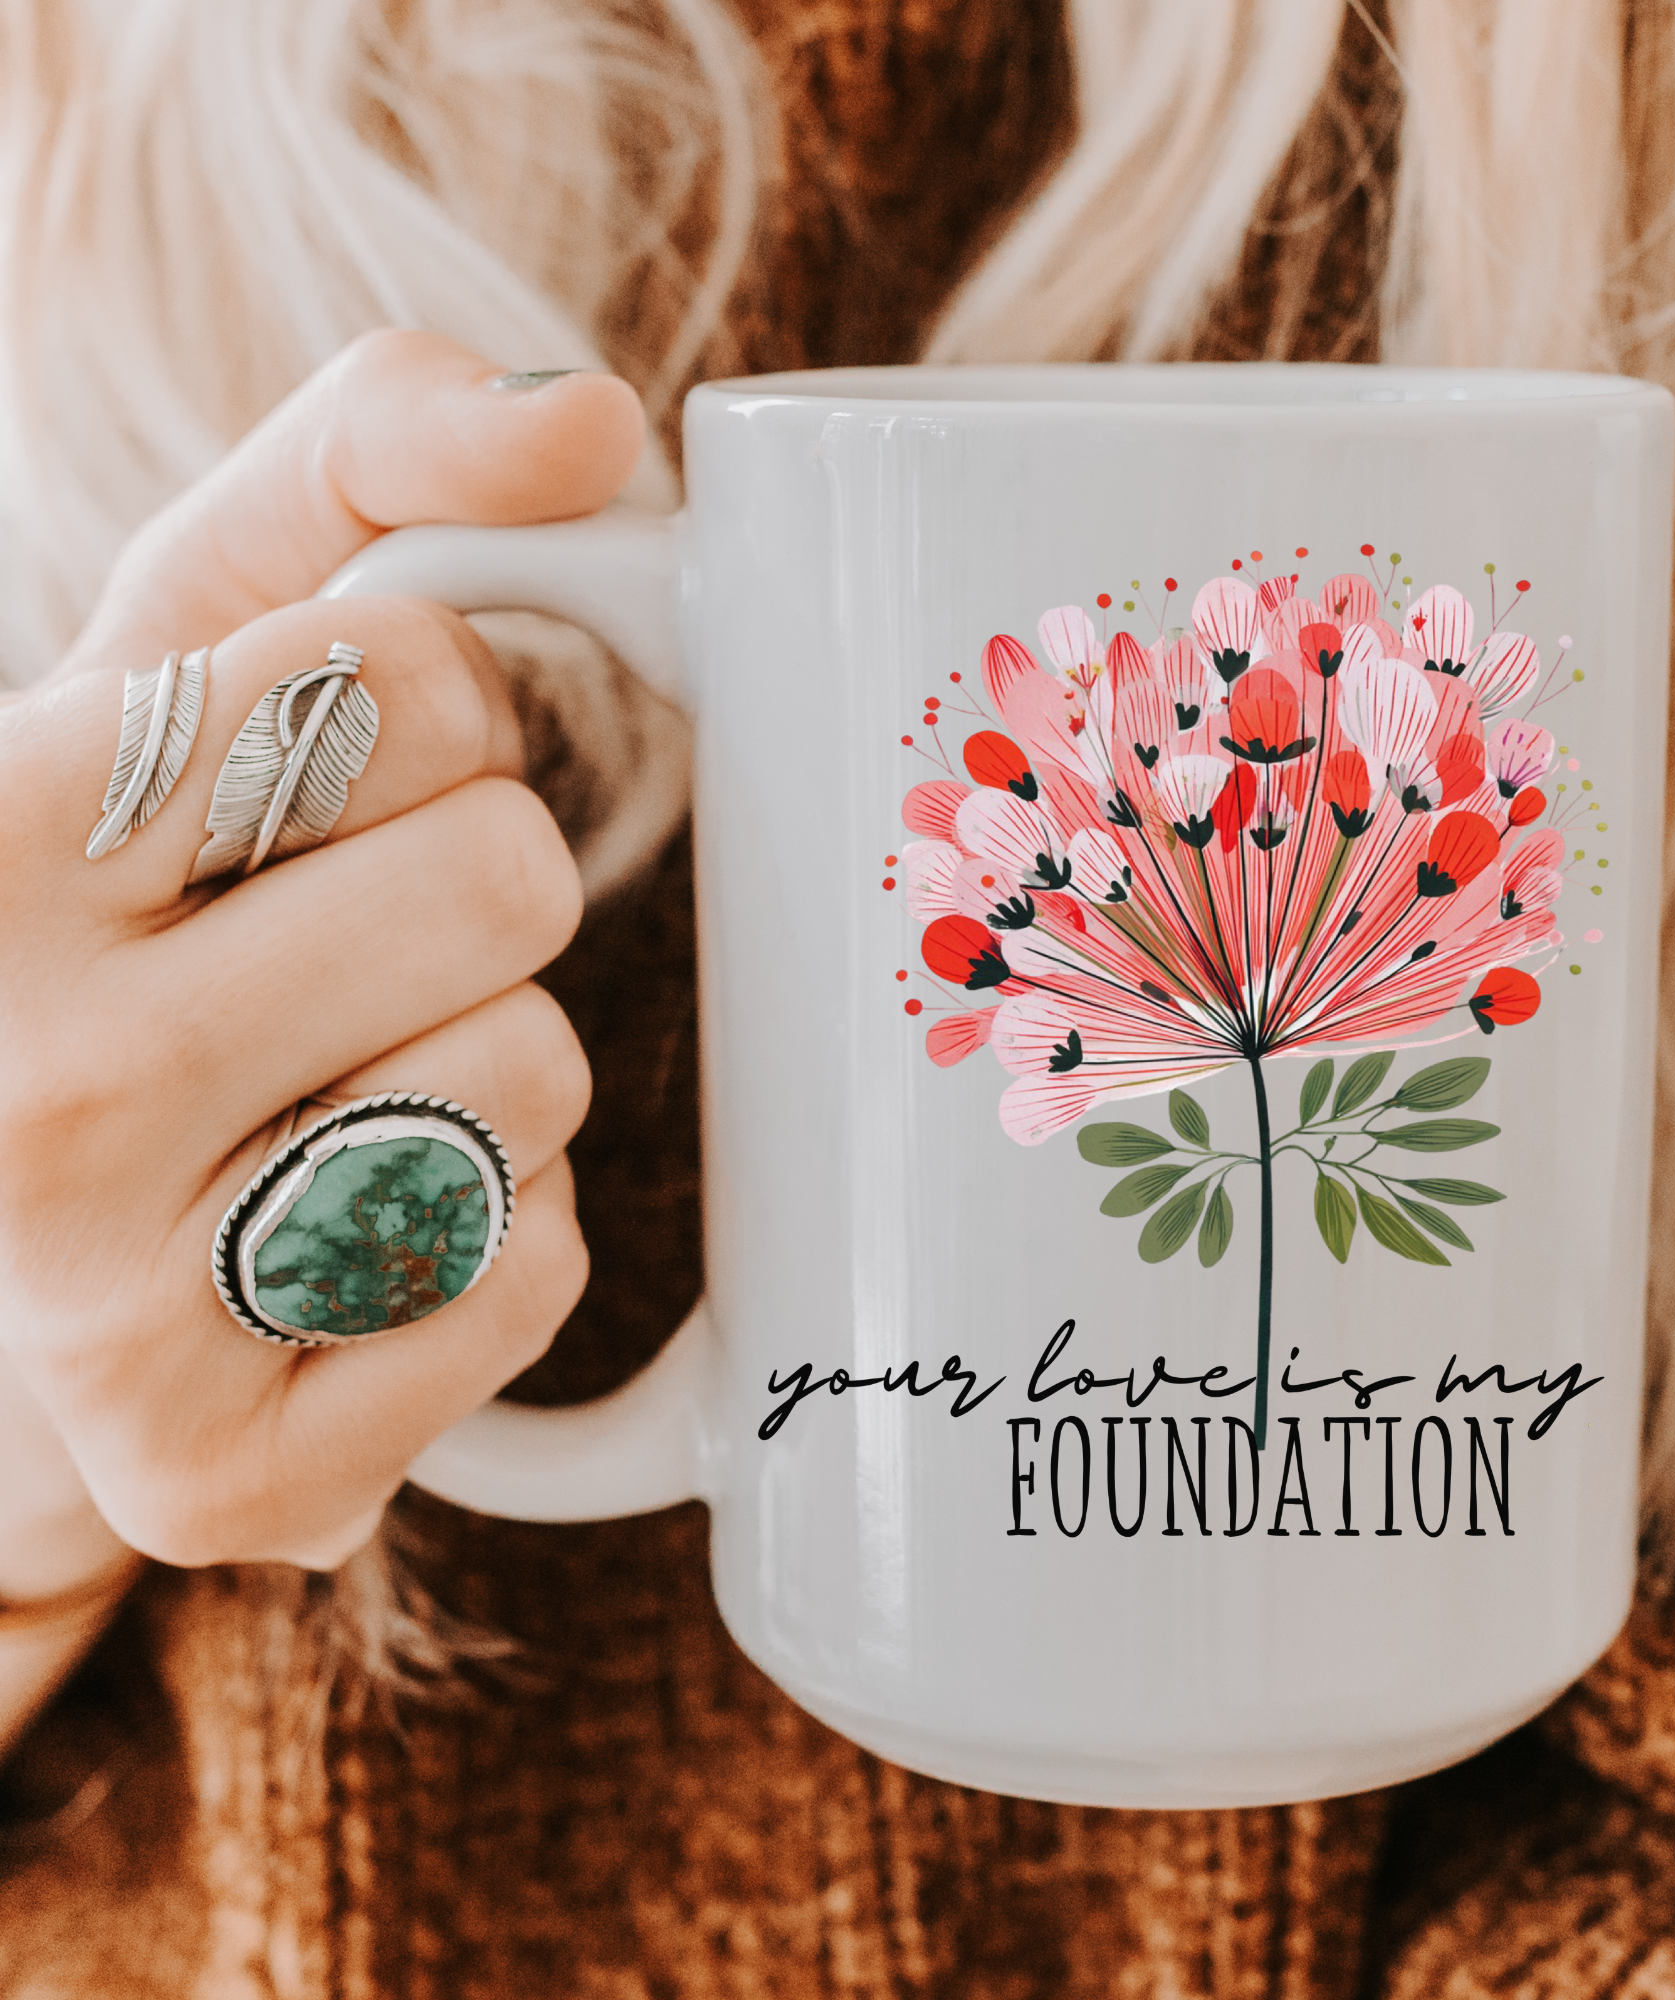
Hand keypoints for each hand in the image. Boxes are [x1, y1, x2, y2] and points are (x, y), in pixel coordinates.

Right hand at [0, 331, 647, 1569]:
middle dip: (475, 887)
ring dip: (487, 1061)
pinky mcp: (232, 1477)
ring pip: (533, 1078)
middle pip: (506, 878)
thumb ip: (374, 460)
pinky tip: (359, 1229)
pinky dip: (500, 1236)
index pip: (421, 675)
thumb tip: (595, 422)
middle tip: (344, 944)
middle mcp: (17, 1084)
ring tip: (335, 1084)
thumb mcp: (189, 639)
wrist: (11, 1200)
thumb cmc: (131, 893)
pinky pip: (535, 1275)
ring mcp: (111, 1315)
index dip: (436, 713)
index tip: (326, 781)